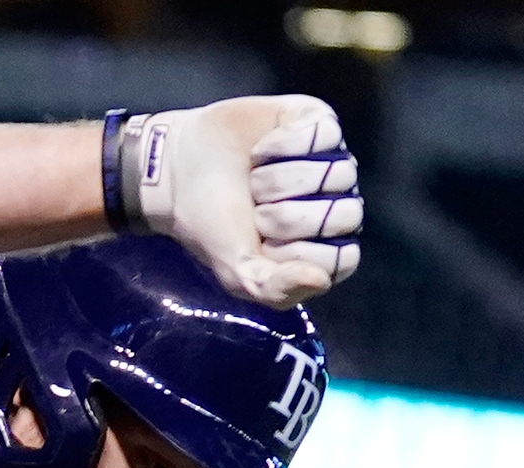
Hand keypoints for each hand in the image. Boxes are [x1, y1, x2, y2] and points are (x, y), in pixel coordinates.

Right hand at [112, 96, 361, 306]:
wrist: (177, 171)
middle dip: (287, 216)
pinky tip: (260, 151)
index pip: (343, 259)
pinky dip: (282, 145)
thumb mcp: (236, 272)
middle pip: (346, 216)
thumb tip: (321, 280)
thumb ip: (275, 289)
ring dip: (280, 179)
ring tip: (254, 181)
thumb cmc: (211, 224)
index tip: (263, 245)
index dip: (299, 252)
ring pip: (338, 173)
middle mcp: (336, 204)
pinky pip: (325, 134)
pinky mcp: (319, 122)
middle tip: (254, 210)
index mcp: (323, 248)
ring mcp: (332, 162)